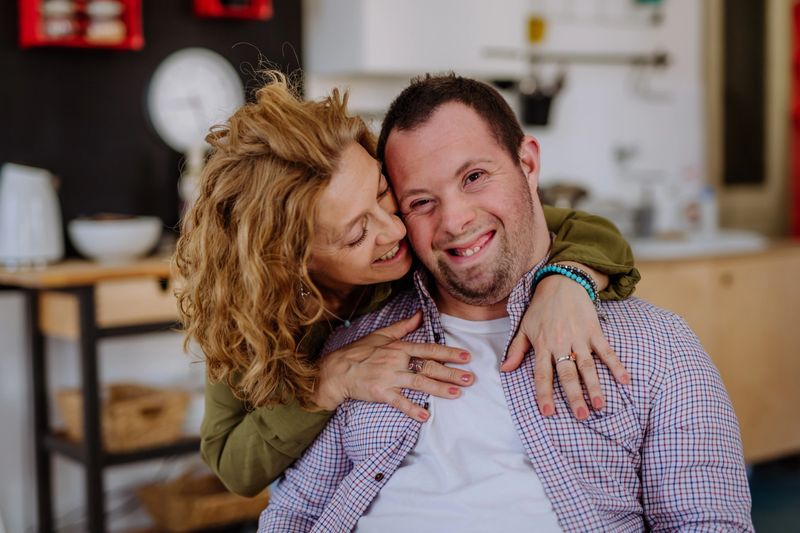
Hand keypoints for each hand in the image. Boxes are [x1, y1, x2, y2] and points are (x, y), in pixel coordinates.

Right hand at [314, 311, 473, 421]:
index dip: (449, 353)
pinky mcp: (380, 392)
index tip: (466, 356)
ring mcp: (389, 377)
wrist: (336, 370)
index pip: (429, 349)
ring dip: (439, 389)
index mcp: (399, 347)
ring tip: (457, 393)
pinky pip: (399, 402)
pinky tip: (425, 415)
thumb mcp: (381, 335)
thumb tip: (420, 314)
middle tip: (470, 378)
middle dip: (451, 373)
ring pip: (419, 383)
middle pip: (429, 367)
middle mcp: (397, 360)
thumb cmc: (358, 352)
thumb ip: (403, 326)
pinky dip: (412, 409)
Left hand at [501, 270, 629, 419]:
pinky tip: (624, 380)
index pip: (542, 375)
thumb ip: (516, 350)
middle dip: (574, 396)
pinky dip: (616, 365)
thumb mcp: (524, 327)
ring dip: (595, 387)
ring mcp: (579, 338)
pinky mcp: (594, 331)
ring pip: (588, 366)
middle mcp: (561, 343)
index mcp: (543, 345)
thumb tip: (505, 370)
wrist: (561, 282)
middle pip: (568, 374)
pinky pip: (606, 351)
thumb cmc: (540, 307)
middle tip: (581, 416)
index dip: (544, 394)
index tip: (548, 412)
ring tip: (600, 406)